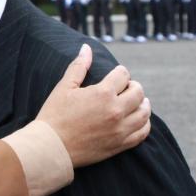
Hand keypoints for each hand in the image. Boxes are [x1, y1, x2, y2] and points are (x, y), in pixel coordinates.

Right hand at [36, 44, 150, 167]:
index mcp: (102, 93)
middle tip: (126, 88)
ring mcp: (120, 129)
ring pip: (144, 112)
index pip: (123, 75)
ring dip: (142, 104)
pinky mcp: (120, 144)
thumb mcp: (64, 88)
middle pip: (138, 92)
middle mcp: (116, 110)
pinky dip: (144, 124)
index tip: (116, 75)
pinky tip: (138, 119)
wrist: (51, 147)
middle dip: (133, 86)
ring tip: (135, 102)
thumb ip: (79, 67)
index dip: (120, 72)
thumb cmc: (54, 115)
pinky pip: (142, 132)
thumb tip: (87, 48)